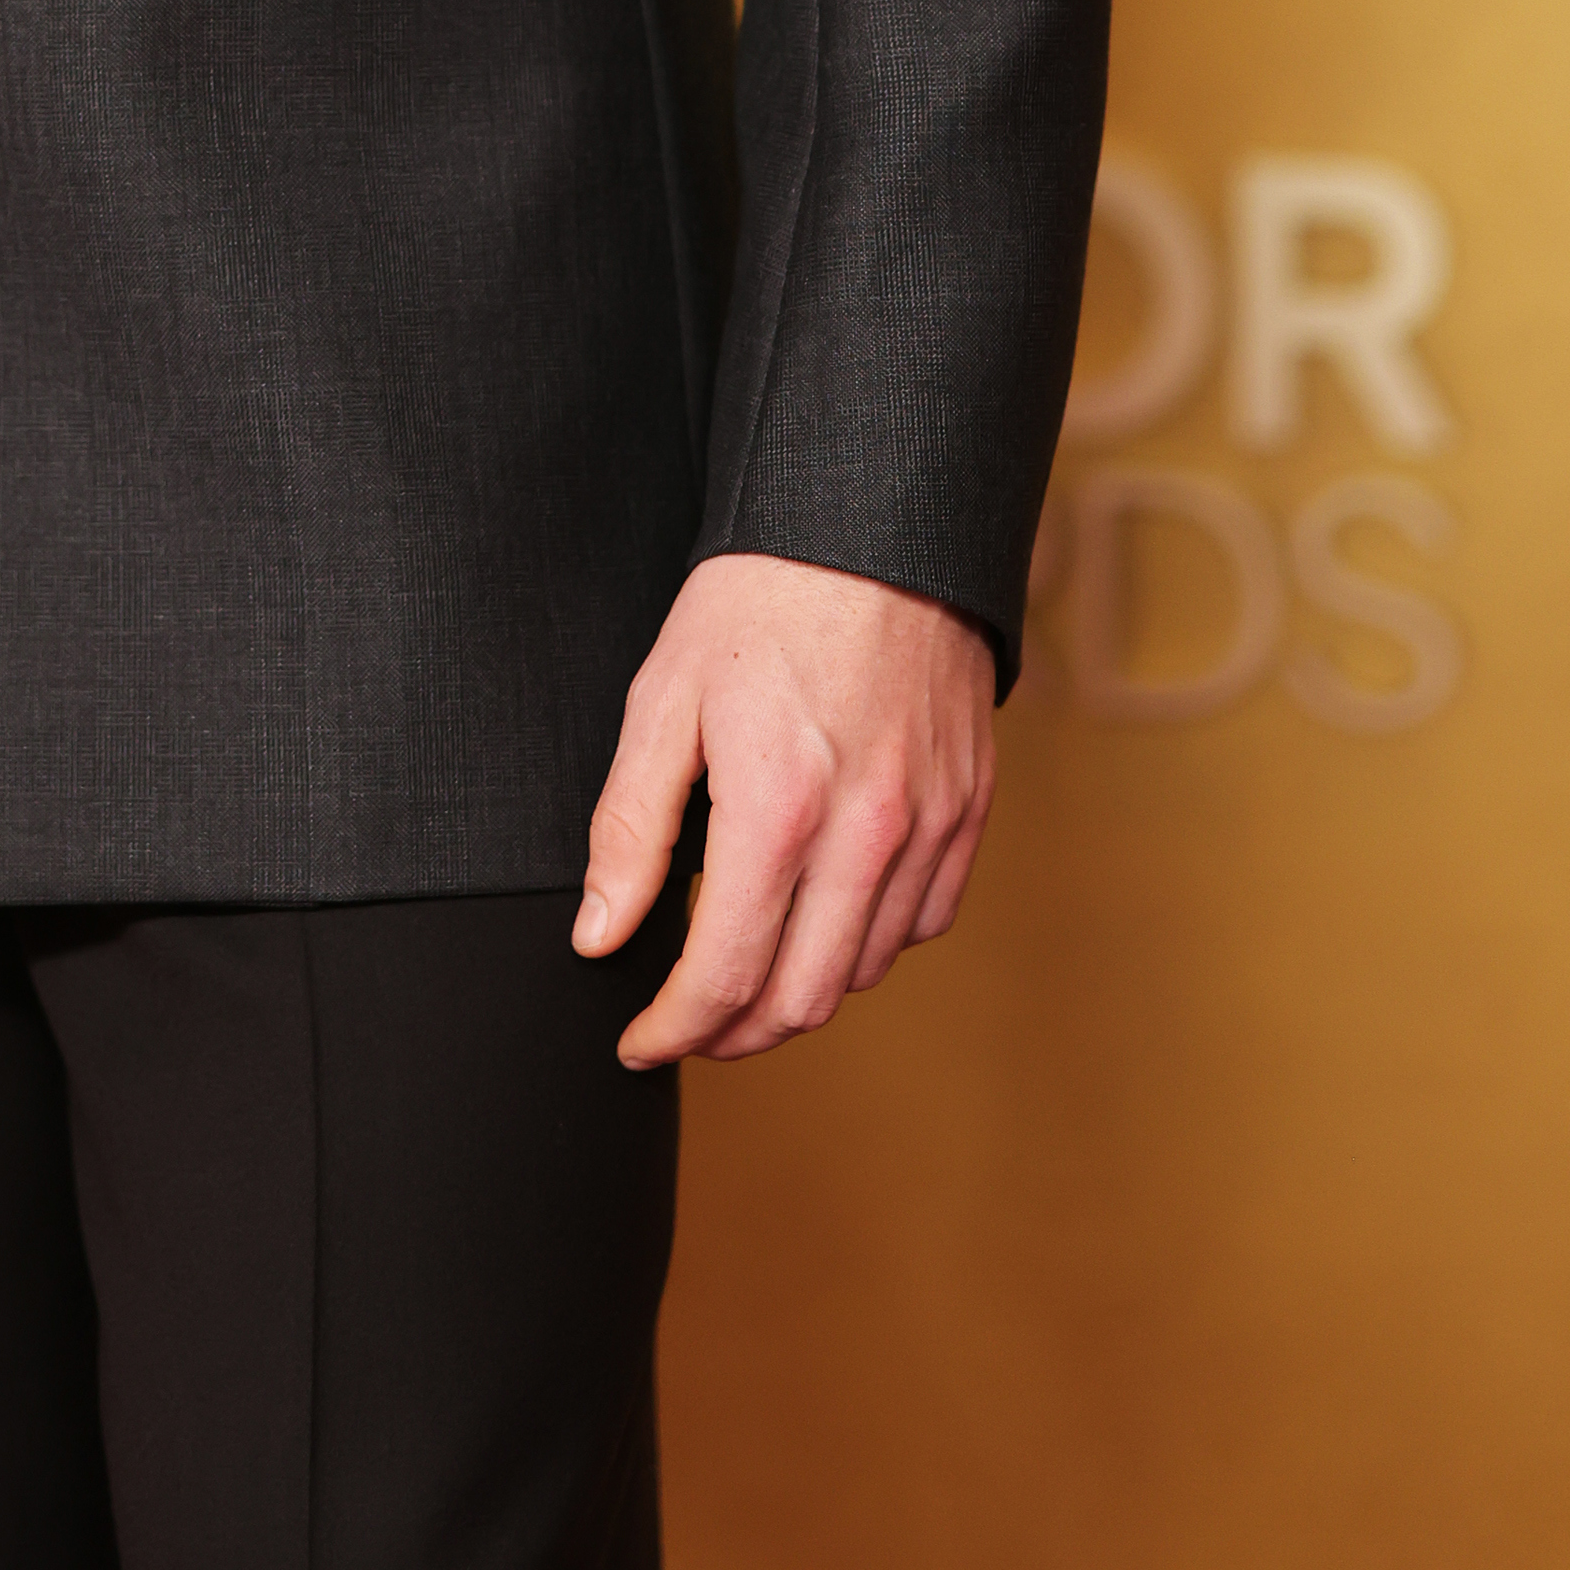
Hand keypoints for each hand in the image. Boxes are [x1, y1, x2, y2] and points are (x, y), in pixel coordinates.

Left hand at [575, 550, 992, 1067]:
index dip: (674, 1030)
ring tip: (744, 972)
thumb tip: (600, 937)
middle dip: (732, 1034)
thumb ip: (630, 829)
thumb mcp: (664, 699)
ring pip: (861, 971)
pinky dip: (865, 944)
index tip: (639, 1042)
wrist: (873, 528)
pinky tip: (821, 917)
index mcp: (778, 808)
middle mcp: (866, 832)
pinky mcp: (968, 810)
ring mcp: (929, 826)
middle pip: (800, 1000)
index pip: (726, 976)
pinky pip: (921, 922)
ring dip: (796, 993)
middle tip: (685, 1025)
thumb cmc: (757, 603)